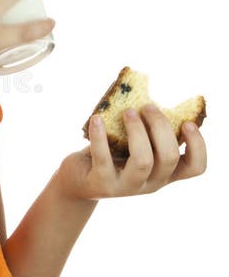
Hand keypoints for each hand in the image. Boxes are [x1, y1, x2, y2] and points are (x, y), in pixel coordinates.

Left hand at [57, 105, 206, 200]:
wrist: (78, 180)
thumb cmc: (111, 154)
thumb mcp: (133, 143)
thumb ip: (146, 128)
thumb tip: (143, 89)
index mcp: (164, 172)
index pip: (195, 167)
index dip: (198, 145)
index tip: (188, 122)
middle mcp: (151, 183)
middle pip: (169, 158)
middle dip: (161, 127)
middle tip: (148, 106)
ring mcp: (127, 187)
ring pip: (143, 161)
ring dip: (137, 131)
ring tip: (128, 111)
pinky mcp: (101, 184)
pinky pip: (103, 158)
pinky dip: (99, 135)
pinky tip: (96, 118)